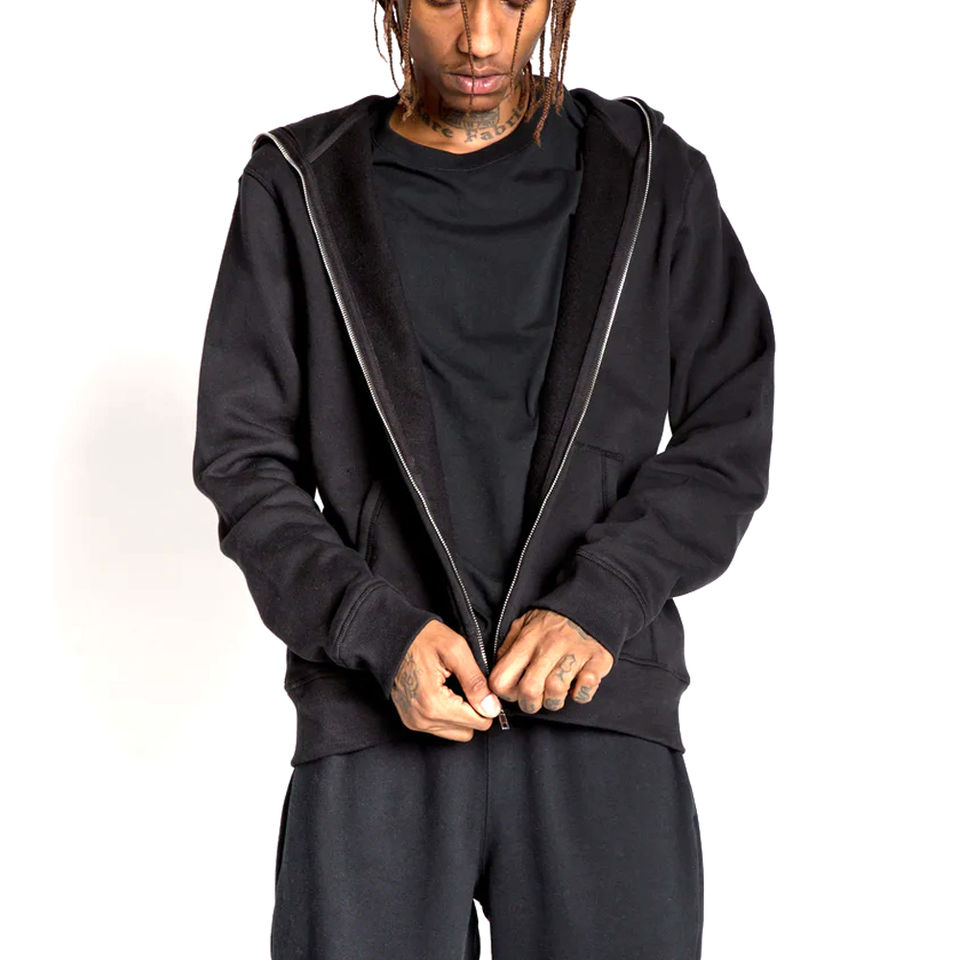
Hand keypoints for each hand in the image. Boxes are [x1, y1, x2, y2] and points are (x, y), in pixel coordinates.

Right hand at [390, 619, 502, 740]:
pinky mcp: (412, 722)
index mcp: (434, 703)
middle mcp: (422, 719)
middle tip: (465, 684)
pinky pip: (441, 728)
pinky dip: (448, 714)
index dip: (486, 703)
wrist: (392, 639)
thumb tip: (492, 709)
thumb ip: (475, 682)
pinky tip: (443, 693)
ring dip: (460, 713)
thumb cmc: (424, 639)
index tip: (478, 685)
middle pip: (468, 731)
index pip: (478, 723)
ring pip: (456, 732)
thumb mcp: (456, 650)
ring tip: (453, 687)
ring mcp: (415, 722)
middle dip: (473, 710)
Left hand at [488, 608, 613, 713]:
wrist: (591, 603)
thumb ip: (509, 648)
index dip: (506, 693)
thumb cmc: (554, 621)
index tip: (515, 692)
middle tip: (537, 700)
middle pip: (529, 689)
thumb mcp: (524, 624)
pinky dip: (580, 694)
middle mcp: (549, 645)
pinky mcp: (598, 659)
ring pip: (556, 691)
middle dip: (530, 704)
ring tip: (557, 693)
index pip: (501, 678)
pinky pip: (585, 689)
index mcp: (527, 639)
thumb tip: (497, 675)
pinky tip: (577, 686)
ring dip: (555, 701)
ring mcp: (574, 652)